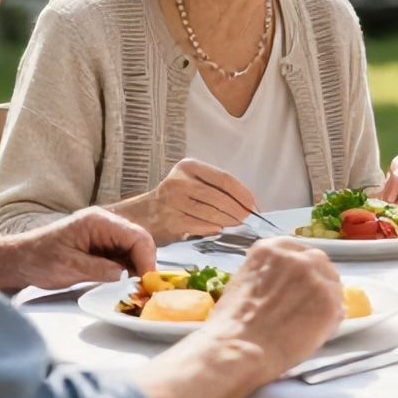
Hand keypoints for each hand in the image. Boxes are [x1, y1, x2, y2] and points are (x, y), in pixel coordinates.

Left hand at [0, 207, 155, 291]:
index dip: (147, 259)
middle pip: (139, 241)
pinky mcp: (100, 246)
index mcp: (99, 221)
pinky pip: (122, 256)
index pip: (137, 236)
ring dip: (137, 268)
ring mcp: (103, 234)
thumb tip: (128, 276)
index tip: (148, 282)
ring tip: (136, 288)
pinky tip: (125, 283)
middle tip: (145, 288)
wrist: (17, 260)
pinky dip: (127, 270)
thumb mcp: (71, 267)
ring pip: (133, 249)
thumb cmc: (38, 260)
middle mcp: (105, 223)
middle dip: (145, 264)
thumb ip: (102, 270)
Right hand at [123, 157, 257, 243]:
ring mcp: (173, 201)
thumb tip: (249, 204)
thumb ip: (216, 189)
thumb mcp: (192, 183)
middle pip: (219, 197)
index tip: (254, 205)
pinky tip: (220, 230)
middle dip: (238, 210)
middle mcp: (180, 181)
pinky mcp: (170, 221)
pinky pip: (199, 226)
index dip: (243, 193)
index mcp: (189, 167)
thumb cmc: (176, 199)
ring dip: (229, 221)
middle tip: (249, 220)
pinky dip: (213, 228)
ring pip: (211, 212)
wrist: (143, 215)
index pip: (224, 179)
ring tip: (239, 226)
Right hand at [198, 239, 343, 383]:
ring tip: (308, 320)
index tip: (298, 283)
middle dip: (315, 280)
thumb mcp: (244, 282)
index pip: (297, 251)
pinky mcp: (330, 302)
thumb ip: (268, 274)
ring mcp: (316, 277)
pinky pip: (338, 309)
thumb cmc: (231, 323)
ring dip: (324, 299)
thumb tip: (285, 284)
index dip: (300, 270)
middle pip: (318, 262)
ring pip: (332, 284)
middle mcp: (298, 256)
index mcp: (272, 248)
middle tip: (307, 303)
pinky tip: (315, 333)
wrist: (237, 349)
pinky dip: (330, 321)